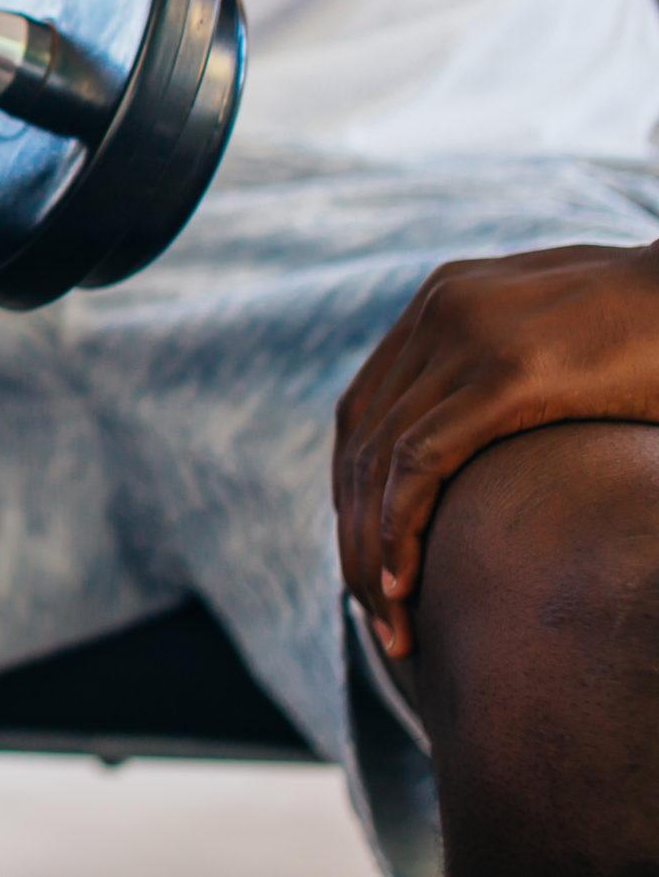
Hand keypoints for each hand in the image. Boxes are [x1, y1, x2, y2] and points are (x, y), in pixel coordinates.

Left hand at [336, 242, 658, 658]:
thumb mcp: (569, 345)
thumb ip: (516, 379)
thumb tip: (498, 440)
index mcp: (446, 299)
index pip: (365, 413)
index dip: (356, 496)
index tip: (370, 565)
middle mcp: (439, 309)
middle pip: (359, 441)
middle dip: (357, 536)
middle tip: (380, 618)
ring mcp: (466, 335)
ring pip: (378, 462)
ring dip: (371, 552)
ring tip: (393, 626)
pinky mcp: (506, 373)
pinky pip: (419, 462)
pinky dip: (399, 528)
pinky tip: (404, 585)